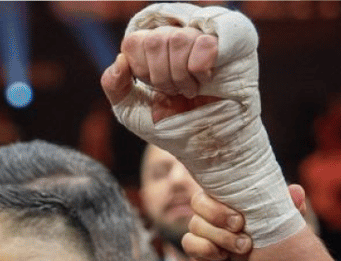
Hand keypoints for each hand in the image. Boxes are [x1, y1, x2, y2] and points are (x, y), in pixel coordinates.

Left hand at [102, 28, 220, 120]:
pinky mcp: (226, 42)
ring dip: (181, 76)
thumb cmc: (169, 125)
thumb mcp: (130, 110)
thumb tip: (120, 59)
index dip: (142, 71)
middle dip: (161, 78)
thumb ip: (114, 85)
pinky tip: (205, 80)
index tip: (155, 89)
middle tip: (175, 92)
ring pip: (178, 40)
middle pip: (154, 40)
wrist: (203, 145)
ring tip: (191, 90)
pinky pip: (204, 43)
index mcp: (150, 48)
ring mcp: (200, 37)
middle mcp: (174, 36)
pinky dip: (199, 69)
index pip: (134, 42)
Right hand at [181, 184, 308, 260]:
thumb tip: (296, 191)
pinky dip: (205, 247)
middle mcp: (213, 214)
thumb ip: (288, 210)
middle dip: (218, 213)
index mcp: (231, 201)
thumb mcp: (282, 229)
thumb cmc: (271, 248)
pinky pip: (189, 243)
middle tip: (240, 225)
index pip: (215, 186)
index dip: (223, 192)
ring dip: (219, 234)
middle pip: (199, 201)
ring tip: (244, 247)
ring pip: (196, 223)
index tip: (244, 209)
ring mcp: (203, 232)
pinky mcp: (198, 252)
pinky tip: (223, 255)